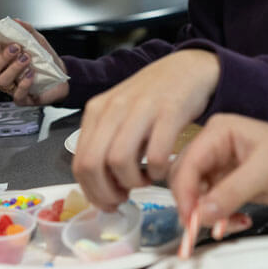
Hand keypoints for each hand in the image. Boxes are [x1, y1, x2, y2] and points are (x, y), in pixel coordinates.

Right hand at [0, 19, 68, 105]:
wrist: (62, 74)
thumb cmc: (45, 59)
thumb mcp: (37, 41)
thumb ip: (26, 30)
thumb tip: (15, 20)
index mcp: (3, 60)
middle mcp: (4, 74)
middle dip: (2, 57)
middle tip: (16, 48)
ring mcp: (12, 87)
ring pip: (2, 81)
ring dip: (14, 68)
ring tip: (27, 59)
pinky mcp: (23, 98)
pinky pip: (17, 95)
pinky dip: (23, 84)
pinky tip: (31, 74)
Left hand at [72, 49, 219, 210]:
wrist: (188, 67)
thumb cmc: (153, 96)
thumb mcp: (120, 113)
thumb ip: (106, 141)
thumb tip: (99, 184)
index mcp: (97, 111)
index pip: (79, 163)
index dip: (92, 191)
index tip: (107, 201)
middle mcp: (114, 108)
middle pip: (93, 165)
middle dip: (107, 192)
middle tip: (124, 197)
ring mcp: (141, 108)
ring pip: (119, 161)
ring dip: (132, 182)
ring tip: (145, 180)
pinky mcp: (169, 111)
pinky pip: (155, 154)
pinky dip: (157, 171)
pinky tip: (161, 168)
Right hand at [169, 113, 267, 226]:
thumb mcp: (266, 171)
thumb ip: (232, 191)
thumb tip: (203, 212)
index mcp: (219, 131)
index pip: (189, 162)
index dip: (185, 191)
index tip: (190, 217)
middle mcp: (215, 147)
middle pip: (186, 179)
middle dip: (193, 205)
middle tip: (203, 227)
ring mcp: (220, 168)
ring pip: (196, 196)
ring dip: (208, 215)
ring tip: (232, 224)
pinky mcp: (228, 186)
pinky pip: (211, 206)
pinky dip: (220, 219)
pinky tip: (240, 221)